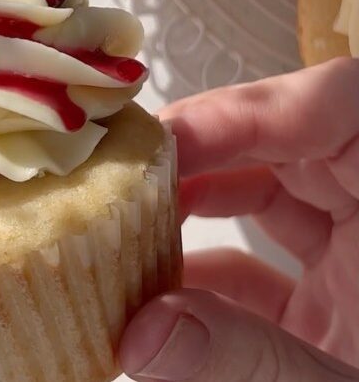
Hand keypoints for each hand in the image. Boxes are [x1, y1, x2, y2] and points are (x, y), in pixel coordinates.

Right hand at [119, 58, 358, 380]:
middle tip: (128, 171)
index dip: (252, 108)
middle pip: (290, 141)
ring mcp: (354, 261)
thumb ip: (245, 359)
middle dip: (203, 149)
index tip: (169, 140)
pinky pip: (259, 259)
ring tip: (128, 224)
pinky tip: (153, 293)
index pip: (342, 107)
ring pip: (269, 191)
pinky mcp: (324, 300)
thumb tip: (140, 330)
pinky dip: (203, 269)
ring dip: (194, 204)